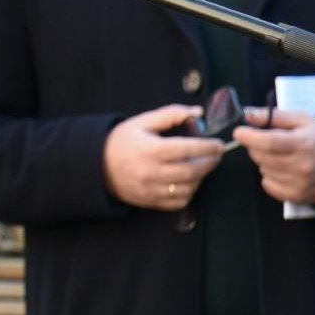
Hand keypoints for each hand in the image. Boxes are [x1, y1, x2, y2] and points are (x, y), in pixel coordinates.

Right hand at [102, 105, 224, 210]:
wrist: (96, 165)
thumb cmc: (120, 141)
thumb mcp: (142, 122)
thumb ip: (170, 114)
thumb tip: (197, 113)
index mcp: (150, 150)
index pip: (187, 149)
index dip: (207, 147)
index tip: (218, 144)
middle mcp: (151, 172)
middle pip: (192, 171)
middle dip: (210, 162)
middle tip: (217, 154)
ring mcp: (151, 189)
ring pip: (188, 188)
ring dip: (201, 177)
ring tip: (201, 166)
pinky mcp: (150, 201)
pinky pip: (179, 202)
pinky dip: (189, 192)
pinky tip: (189, 181)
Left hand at [234, 108, 314, 204]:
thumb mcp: (300, 119)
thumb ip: (273, 116)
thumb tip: (248, 115)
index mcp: (303, 144)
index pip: (268, 143)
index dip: (249, 137)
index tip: (239, 132)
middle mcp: (302, 166)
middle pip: (262, 157)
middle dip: (256, 147)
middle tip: (265, 141)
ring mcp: (300, 184)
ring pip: (263, 170)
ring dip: (264, 161)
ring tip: (280, 156)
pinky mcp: (298, 196)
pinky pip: (268, 185)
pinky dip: (269, 177)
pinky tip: (282, 169)